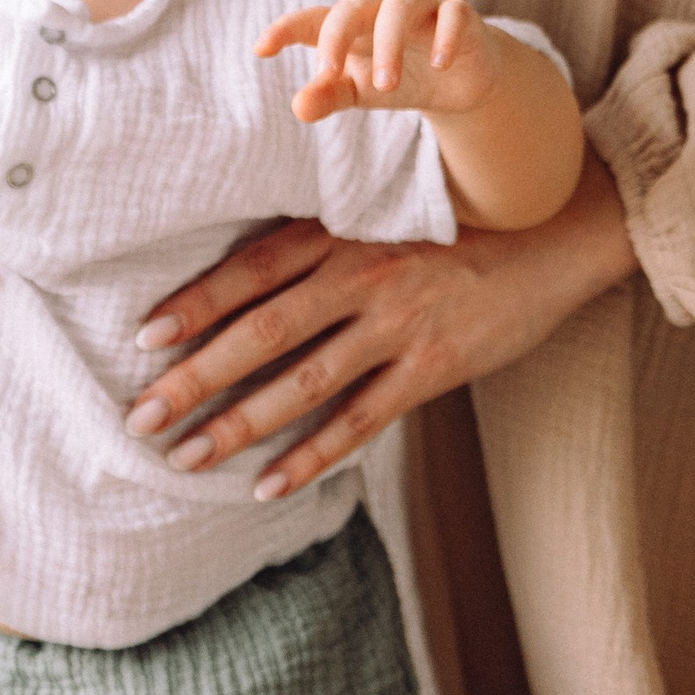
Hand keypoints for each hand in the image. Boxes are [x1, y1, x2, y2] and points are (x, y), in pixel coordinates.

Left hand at [123, 151, 636, 499]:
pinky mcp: (433, 367)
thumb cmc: (458, 223)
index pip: (252, 269)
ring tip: (187, 456)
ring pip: (303, 382)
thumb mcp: (384, 212)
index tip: (143, 336)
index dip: (195, 302)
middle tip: (140, 415)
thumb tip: (246, 278)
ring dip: (238, 423)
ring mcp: (399, 324)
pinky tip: (269, 482)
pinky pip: (361, 420)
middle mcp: (363, 275)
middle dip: (194, 377)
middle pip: (262, 331)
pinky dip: (313, 455)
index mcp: (343, 232)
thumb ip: (322, 240)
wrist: (554, 234)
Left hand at [259, 0, 496, 120]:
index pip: (313, 20)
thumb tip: (298, 107)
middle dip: (337, 37)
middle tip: (327, 75)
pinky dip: (445, 36)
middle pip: (353, 5)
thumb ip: (328, 95)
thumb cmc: (397, 78)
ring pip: (399, 8)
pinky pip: (453, 14)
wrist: (457, 82)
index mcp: (352, 24)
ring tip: (385, 87)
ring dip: (389, 45)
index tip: (261, 49)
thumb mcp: (359, 90)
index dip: (285, 29)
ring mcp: (423, 8)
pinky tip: (439, 65)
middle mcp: (382, 8)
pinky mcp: (461, 18)